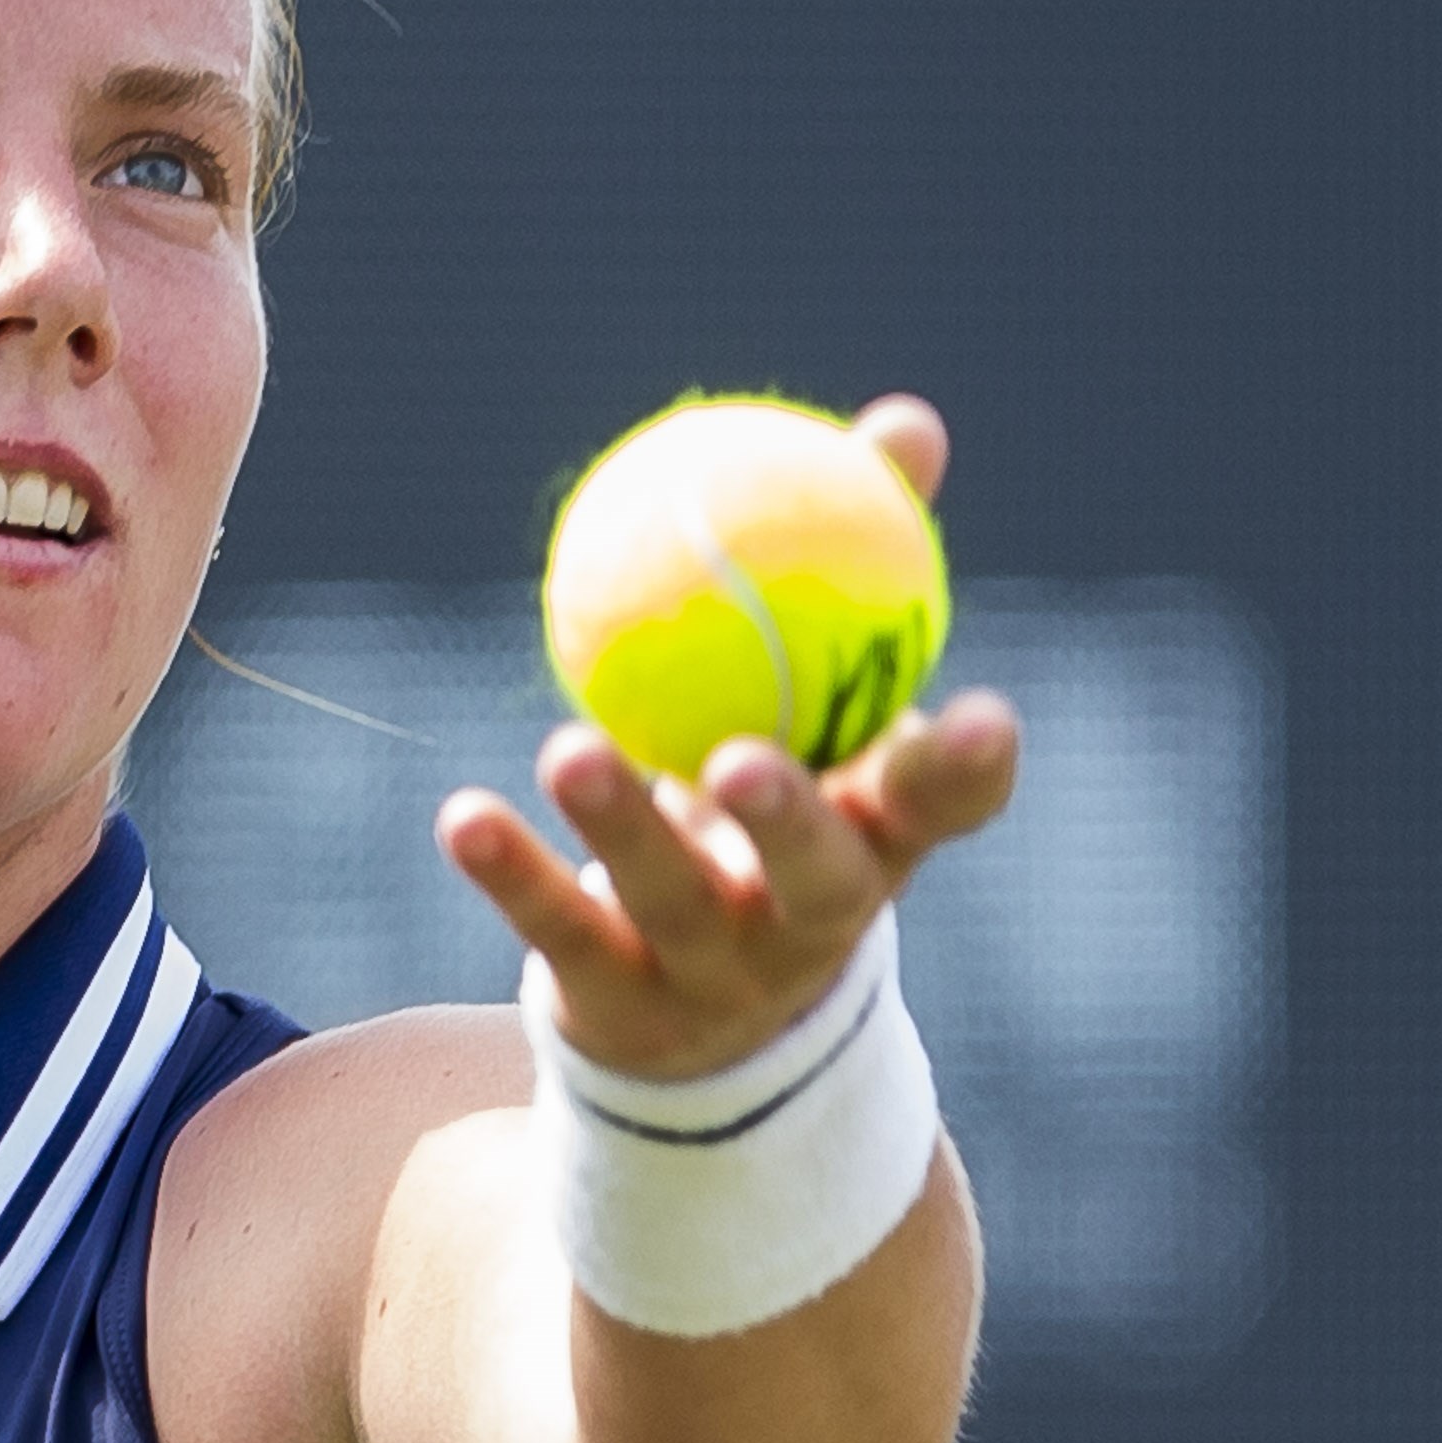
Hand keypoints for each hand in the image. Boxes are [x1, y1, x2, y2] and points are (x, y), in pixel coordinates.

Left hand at [433, 395, 1020, 1080]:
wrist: (705, 1016)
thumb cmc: (776, 812)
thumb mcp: (822, 709)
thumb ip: (856, 571)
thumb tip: (902, 426)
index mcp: (879, 840)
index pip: (942, 811)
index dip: (965, 774)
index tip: (979, 717)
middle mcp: (811, 918)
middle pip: (819, 879)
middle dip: (788, 822)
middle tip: (739, 758)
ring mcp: (716, 973)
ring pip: (673, 902)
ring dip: (622, 829)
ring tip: (569, 749)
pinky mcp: (620, 1006)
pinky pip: (558, 932)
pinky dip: (511, 873)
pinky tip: (462, 815)